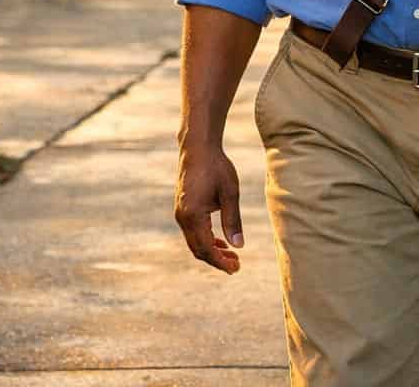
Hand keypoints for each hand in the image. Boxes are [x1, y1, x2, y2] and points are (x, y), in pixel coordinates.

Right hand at [173, 145, 243, 273]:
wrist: (198, 149)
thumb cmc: (216, 167)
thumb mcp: (230, 193)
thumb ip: (233, 220)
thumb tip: (239, 246)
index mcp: (193, 216)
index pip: (206, 249)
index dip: (220, 262)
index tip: (236, 269)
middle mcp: (182, 217)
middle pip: (198, 249)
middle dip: (216, 260)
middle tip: (236, 265)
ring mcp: (180, 213)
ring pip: (194, 242)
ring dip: (211, 251)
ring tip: (232, 255)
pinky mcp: (182, 209)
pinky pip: (192, 232)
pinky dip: (206, 240)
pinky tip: (220, 241)